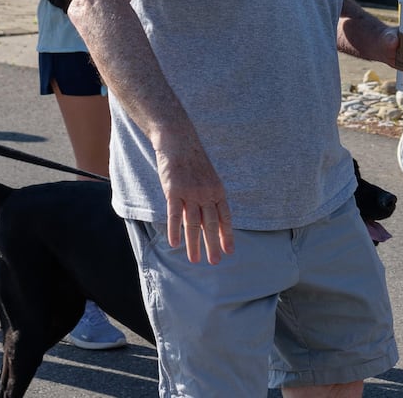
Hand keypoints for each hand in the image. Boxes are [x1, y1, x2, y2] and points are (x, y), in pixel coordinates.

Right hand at [156, 137, 233, 263]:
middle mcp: (206, 193)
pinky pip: (175, 214)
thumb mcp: (208, 176)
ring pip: (193, 223)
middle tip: (214, 262)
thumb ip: (210, 195)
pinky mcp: (173, 191)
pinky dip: (175, 229)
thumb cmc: (193, 159)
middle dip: (213, 244)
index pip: (224, 217)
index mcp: (217, 190)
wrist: (178, 140)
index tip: (229, 251)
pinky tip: (175, 243)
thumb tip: (212, 213)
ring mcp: (190, 192)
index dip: (227, 234)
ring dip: (194, 243)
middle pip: (210, 224)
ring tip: (194, 260)